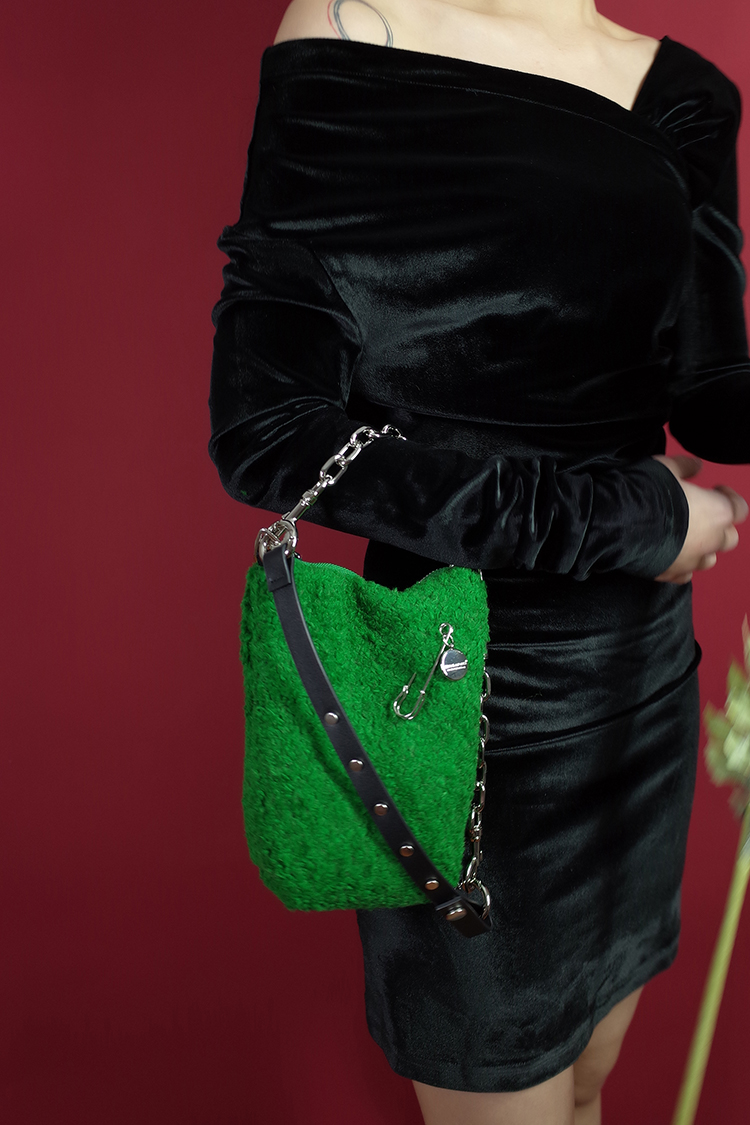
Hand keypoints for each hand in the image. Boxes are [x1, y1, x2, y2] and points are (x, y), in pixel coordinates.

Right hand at [653, 455, 747, 584]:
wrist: (620, 523)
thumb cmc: (648, 492)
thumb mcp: (666, 467)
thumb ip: (685, 467)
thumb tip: (696, 466)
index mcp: (717, 513)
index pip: (740, 509)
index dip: (729, 497)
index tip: (715, 490)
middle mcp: (710, 541)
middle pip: (729, 538)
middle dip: (719, 528)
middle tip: (701, 516)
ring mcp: (691, 561)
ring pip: (709, 560)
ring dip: (702, 549)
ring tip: (685, 538)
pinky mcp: (670, 574)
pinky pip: (684, 574)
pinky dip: (681, 566)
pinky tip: (670, 556)